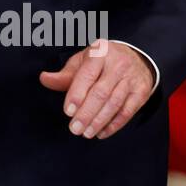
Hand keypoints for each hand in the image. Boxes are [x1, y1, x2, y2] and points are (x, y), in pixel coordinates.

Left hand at [39, 40, 154, 139]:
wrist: (137, 57)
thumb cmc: (102, 61)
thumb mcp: (82, 61)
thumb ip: (65, 74)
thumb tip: (44, 79)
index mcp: (100, 53)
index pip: (87, 75)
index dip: (77, 94)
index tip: (68, 111)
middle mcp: (117, 64)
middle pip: (101, 93)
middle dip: (87, 113)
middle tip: (75, 128)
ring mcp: (131, 78)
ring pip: (115, 103)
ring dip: (99, 121)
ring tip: (86, 133)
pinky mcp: (141, 92)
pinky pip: (127, 111)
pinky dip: (114, 124)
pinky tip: (102, 132)